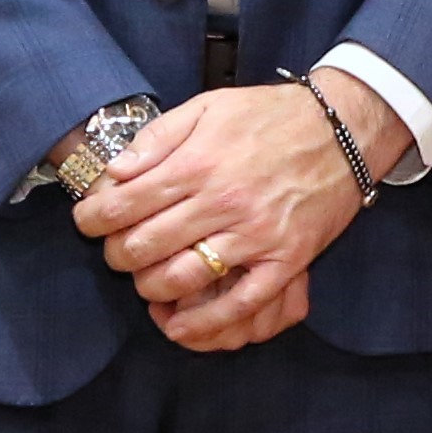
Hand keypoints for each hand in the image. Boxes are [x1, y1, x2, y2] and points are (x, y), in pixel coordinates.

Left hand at [78, 84, 358, 351]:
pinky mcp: (285, 259)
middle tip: (114, 253)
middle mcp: (222, 201)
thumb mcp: (210, 106)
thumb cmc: (273, 116)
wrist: (343, 129)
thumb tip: (117, 170)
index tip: (87, 222)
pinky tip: (179, 326)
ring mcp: (254, 234)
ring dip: (151, 287)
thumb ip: (159, 137)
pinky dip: (205, 322)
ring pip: (183, 277)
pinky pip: (240, 302)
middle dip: (117, 255)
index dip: (94, 218)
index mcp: (199, 162)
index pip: (126, 202)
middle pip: (146, 244)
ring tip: (145, 281)